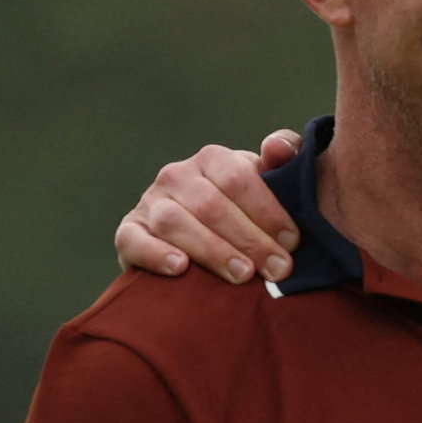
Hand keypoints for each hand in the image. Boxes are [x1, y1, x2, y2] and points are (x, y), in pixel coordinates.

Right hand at [114, 130, 302, 282]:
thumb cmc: (246, 206)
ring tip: (243, 275)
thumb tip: (276, 147)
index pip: (239, 179)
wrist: (202, 235)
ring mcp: (150, 203)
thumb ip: (285, 156)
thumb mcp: (269, 179)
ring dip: (212, 250)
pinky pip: (135, 241)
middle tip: (278, 268)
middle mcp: (176, 175)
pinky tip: (181, 268)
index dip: (268, 211)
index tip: (292, 241)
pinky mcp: (129, 232)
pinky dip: (156, 254)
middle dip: (249, 239)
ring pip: (176, 223)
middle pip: (211, 205)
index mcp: (212, 158)